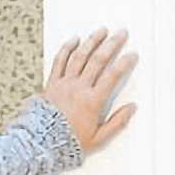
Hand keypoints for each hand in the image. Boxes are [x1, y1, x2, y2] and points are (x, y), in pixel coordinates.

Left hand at [45, 27, 139, 153]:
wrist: (42, 143)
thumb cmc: (71, 142)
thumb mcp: (99, 138)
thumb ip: (118, 122)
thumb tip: (132, 107)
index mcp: (92, 101)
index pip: (112, 76)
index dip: (124, 62)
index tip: (133, 54)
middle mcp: (79, 88)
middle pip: (97, 60)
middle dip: (112, 44)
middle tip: (121, 33)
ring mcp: (64, 83)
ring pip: (80, 56)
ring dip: (92, 41)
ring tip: (102, 30)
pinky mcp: (52, 83)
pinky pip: (59, 61)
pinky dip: (67, 48)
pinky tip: (75, 39)